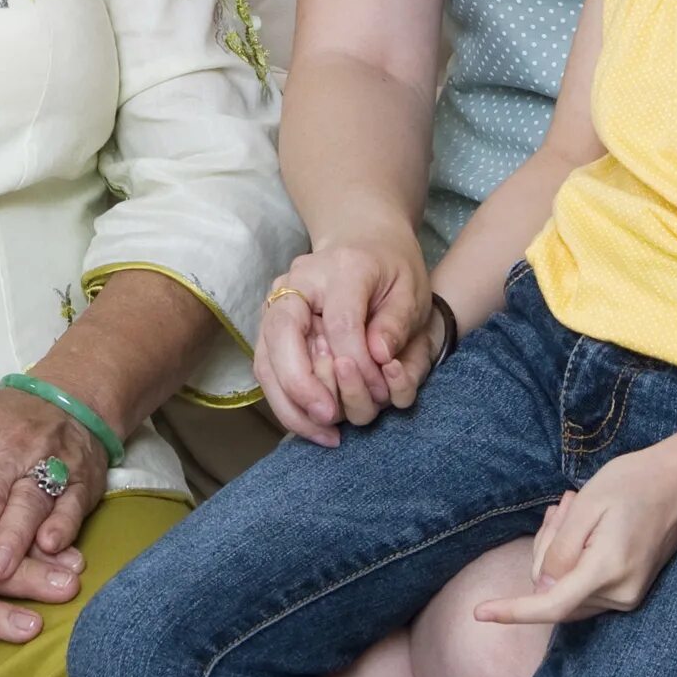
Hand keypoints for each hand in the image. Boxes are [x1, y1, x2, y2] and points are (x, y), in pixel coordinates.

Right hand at [254, 238, 435, 444]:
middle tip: (332, 417)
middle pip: (282, 336)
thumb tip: (378, 357)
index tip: (380, 387)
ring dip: (291, 405)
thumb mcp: (411, 290)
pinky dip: (287, 404)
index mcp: (339, 268)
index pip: (340, 322)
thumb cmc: (391, 269)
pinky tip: (314, 425)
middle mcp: (297, 282)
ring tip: (325, 433)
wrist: (364, 243)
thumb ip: (397, 322)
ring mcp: (277, 303)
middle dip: (303, 385)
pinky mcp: (269, 326)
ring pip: (265, 360)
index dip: (358, 363)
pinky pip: (266, 370)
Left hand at [473, 435, 676, 624]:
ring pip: (566, 587)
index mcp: (607, 570)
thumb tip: (541, 587)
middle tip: (561, 508)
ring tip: (576, 508)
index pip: (550, 604)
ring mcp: (628, 595)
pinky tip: (583, 524)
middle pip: (554, 590)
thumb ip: (560, 550)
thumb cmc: (633, 483)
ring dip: (558, 551)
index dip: (512, 611)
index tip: (480, 612)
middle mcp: (620, 593)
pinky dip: (573, 559)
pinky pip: (583, 585)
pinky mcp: (629, 591)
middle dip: (545, 550)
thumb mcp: (586, 505)